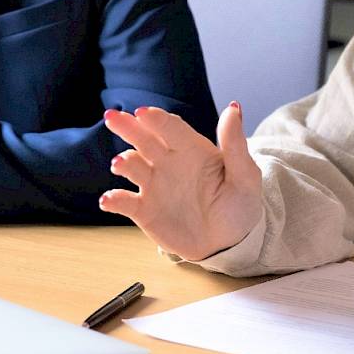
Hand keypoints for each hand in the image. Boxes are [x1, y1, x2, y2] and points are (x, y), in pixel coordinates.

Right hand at [99, 102, 263, 260]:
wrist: (229, 244)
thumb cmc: (239, 206)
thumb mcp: (244, 176)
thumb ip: (235, 144)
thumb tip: (234, 108)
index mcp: (192, 150)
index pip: (171, 128)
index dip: (157, 120)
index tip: (142, 113)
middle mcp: (168, 163)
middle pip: (144, 139)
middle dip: (127, 127)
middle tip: (112, 118)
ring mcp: (154, 185)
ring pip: (131, 166)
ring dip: (123, 163)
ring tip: (120, 164)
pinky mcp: (144, 210)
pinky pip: (124, 201)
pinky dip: (113, 199)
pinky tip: (109, 200)